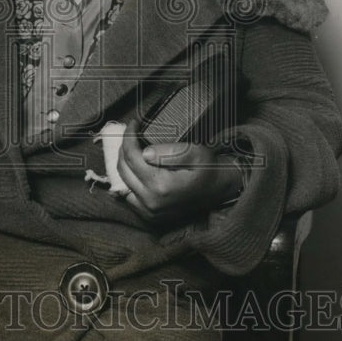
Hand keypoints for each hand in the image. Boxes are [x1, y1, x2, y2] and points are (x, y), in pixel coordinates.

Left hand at [116, 120, 240, 225]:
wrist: (219, 190)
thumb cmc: (208, 169)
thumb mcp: (195, 153)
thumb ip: (169, 152)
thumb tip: (145, 153)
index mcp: (161, 186)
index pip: (132, 156)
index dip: (128, 137)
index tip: (133, 124)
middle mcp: (151, 202)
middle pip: (123, 169)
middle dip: (124, 148)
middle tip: (130, 135)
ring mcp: (149, 212)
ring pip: (122, 182)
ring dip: (124, 164)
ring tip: (131, 148)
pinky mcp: (149, 216)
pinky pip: (128, 196)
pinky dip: (128, 180)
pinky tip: (135, 168)